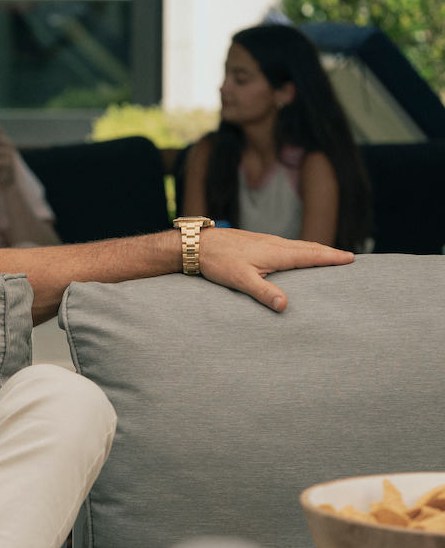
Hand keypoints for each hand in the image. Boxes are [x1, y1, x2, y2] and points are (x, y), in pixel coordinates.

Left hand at [198, 228, 353, 310]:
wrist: (197, 244)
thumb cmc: (217, 261)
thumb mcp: (240, 280)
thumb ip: (263, 292)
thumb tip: (285, 306)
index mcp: (275, 252)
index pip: (310, 254)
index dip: (331, 257)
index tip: (351, 258)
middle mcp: (274, 243)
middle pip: (308, 247)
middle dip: (328, 252)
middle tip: (348, 257)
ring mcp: (265, 241)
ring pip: (296, 245)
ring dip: (314, 249)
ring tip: (327, 255)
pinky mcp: (256, 242)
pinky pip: (285, 245)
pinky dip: (299, 249)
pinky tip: (295, 254)